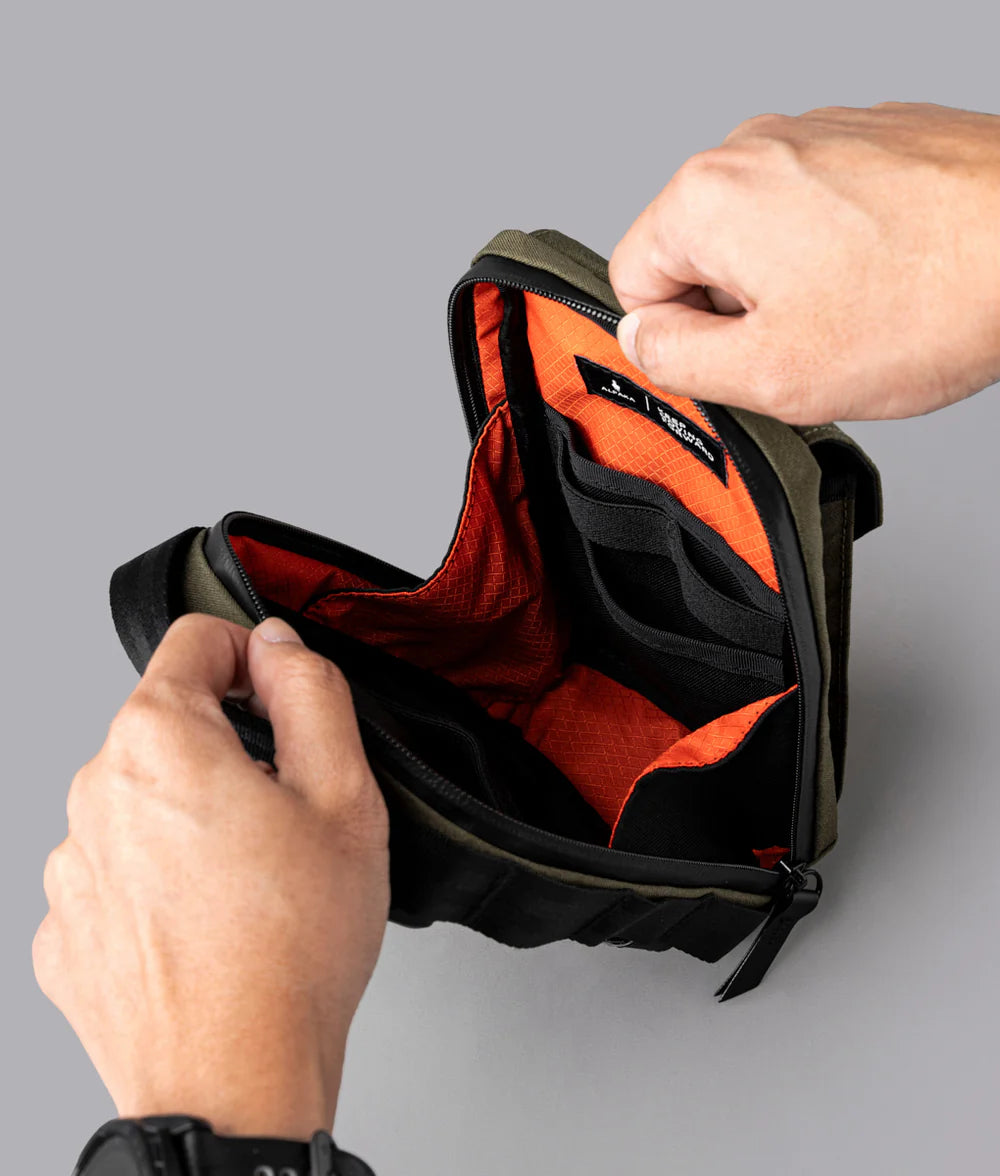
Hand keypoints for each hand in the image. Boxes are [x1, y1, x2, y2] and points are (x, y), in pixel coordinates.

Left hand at [33, 614, 389, 1140]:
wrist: (234, 1084)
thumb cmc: (292, 951)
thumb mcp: (344, 796)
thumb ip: (312, 692)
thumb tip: (278, 646)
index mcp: (159, 742)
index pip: (196, 640)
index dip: (254, 658)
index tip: (282, 701)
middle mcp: (96, 793)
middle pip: (169, 725)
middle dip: (229, 748)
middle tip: (287, 815)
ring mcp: (74, 867)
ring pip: (145, 800)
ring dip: (194, 816)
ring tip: (251, 882)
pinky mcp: (68, 929)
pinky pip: (121, 870)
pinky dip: (162, 879)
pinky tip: (210, 923)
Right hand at [609, 101, 999, 423]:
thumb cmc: (928, 302)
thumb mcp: (769, 374)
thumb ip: (676, 361)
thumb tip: (645, 338)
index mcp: (707, 198)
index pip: (633, 282)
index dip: (677, 339)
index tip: (734, 358)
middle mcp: (754, 147)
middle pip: (697, 254)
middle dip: (737, 309)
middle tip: (805, 343)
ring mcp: (818, 135)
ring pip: (762, 235)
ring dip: (792, 285)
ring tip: (858, 311)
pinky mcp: (873, 138)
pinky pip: (821, 211)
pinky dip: (842, 253)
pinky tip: (889, 280)